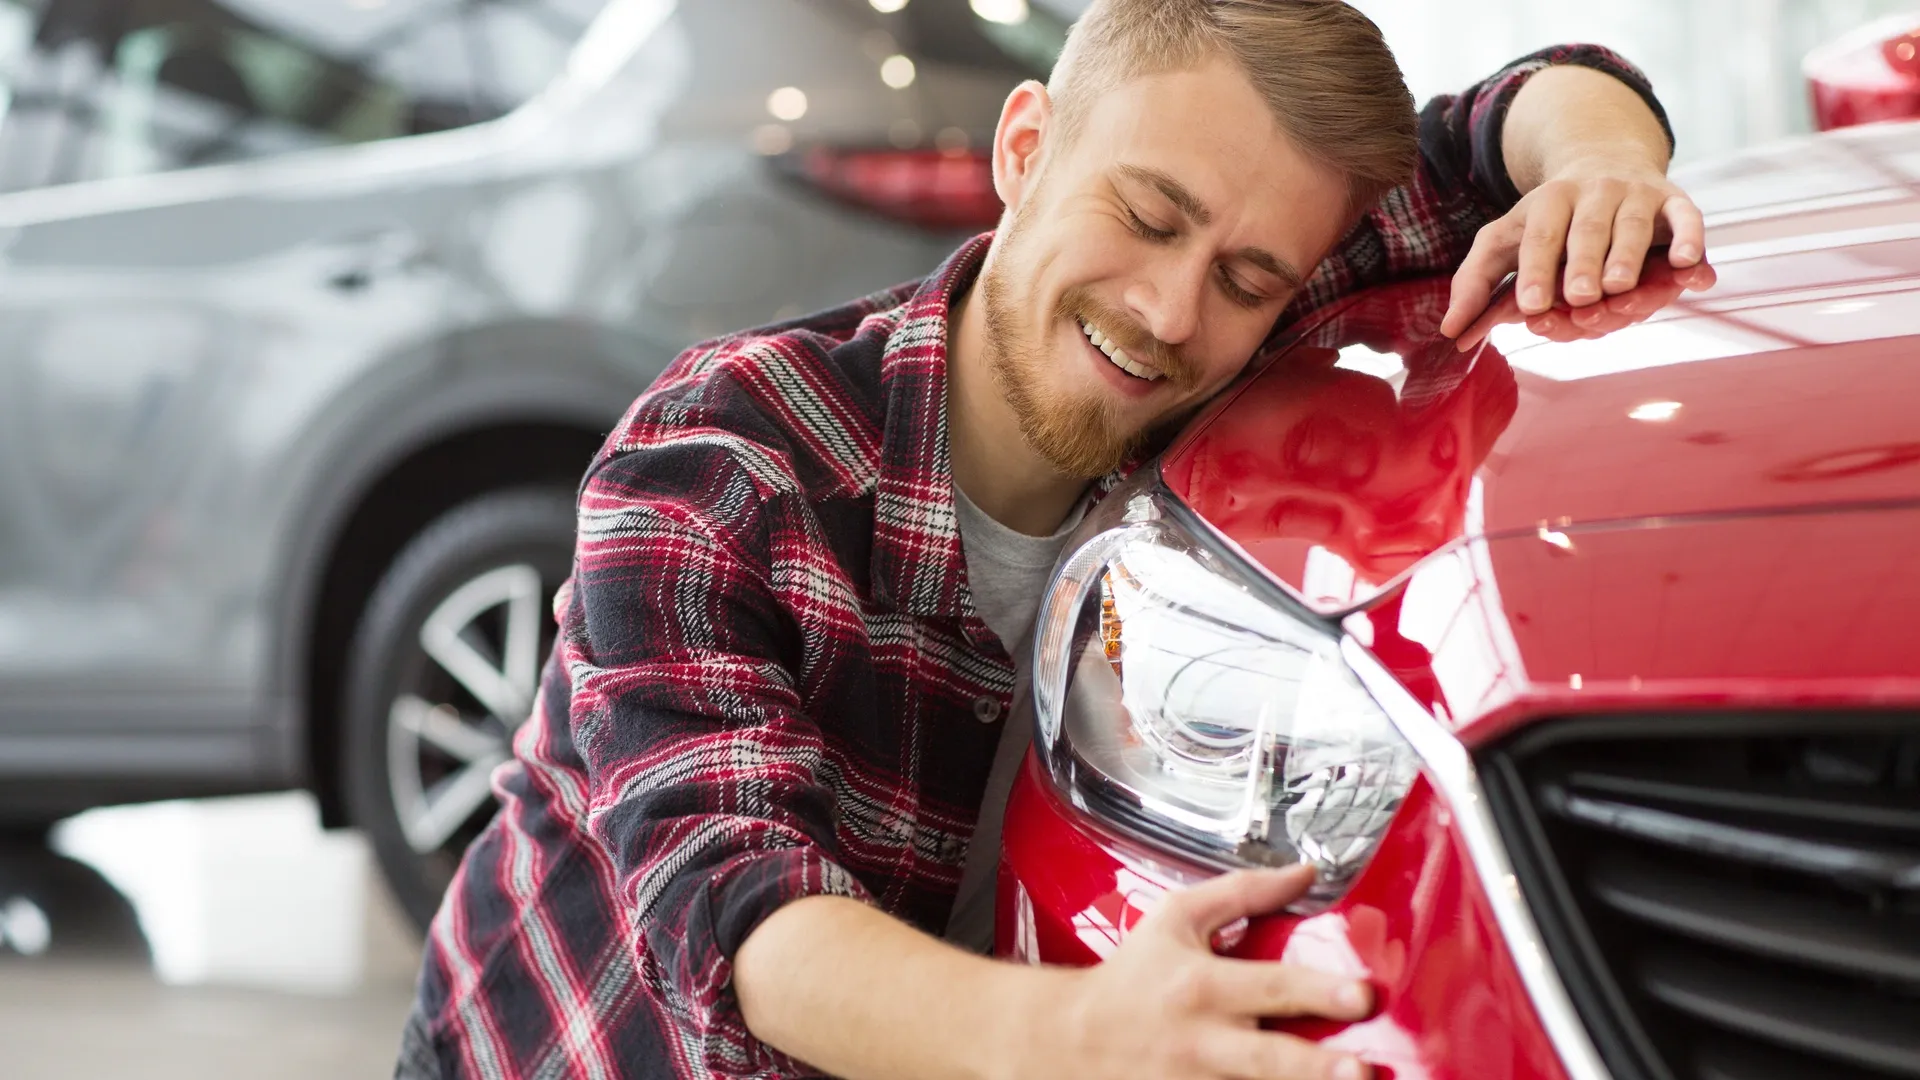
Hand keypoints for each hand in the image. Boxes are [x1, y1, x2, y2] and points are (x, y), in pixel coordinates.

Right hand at [1021, 866, 1373, 1079]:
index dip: (1319, 991)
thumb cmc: (1132, 975)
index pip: (1271, 986)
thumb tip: (1305, 873)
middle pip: (1270, 1058)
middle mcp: (1204, 1040)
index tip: (1363, 995)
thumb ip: (1243, 893)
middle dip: (1318, 1068)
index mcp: (1203, 985)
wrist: (1071, 1037)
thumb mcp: (1176, 918)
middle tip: (1363, 1071)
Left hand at [1441, 159, 1705, 339]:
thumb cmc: (1548, 220)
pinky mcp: (1674, 200)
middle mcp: (1593, 193)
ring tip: (1621, 287)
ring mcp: (1636, 194)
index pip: (1539, 238)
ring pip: (1634, 225)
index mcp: (1548, 202)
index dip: (1536, 272)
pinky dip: (1690, 239)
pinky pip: (1686, 216)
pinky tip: (1687, 265)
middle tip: (1579, 297)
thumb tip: (1450, 332)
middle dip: (1583, 265)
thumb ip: (1477, 283)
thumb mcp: (1505, 241)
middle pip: (1588, 231)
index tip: (1531, 307)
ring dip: (1628, 256)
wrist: (1604, 161)